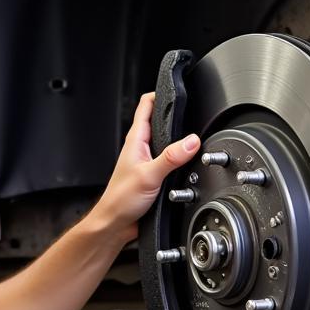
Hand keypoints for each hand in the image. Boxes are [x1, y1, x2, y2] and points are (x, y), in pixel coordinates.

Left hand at [90, 92, 199, 245]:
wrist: (115, 224)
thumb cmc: (121, 200)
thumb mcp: (149, 176)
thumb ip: (171, 158)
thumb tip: (192, 141)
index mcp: (136, 141)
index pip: (146, 106)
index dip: (160, 93)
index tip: (175, 86)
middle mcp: (140, 148)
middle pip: (160, 122)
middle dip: (175, 114)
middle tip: (192, 106)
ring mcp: (146, 161)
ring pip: (166, 142)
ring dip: (178, 138)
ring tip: (194, 132)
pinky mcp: (153, 175)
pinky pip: (168, 159)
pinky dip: (179, 157)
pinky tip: (187, 161)